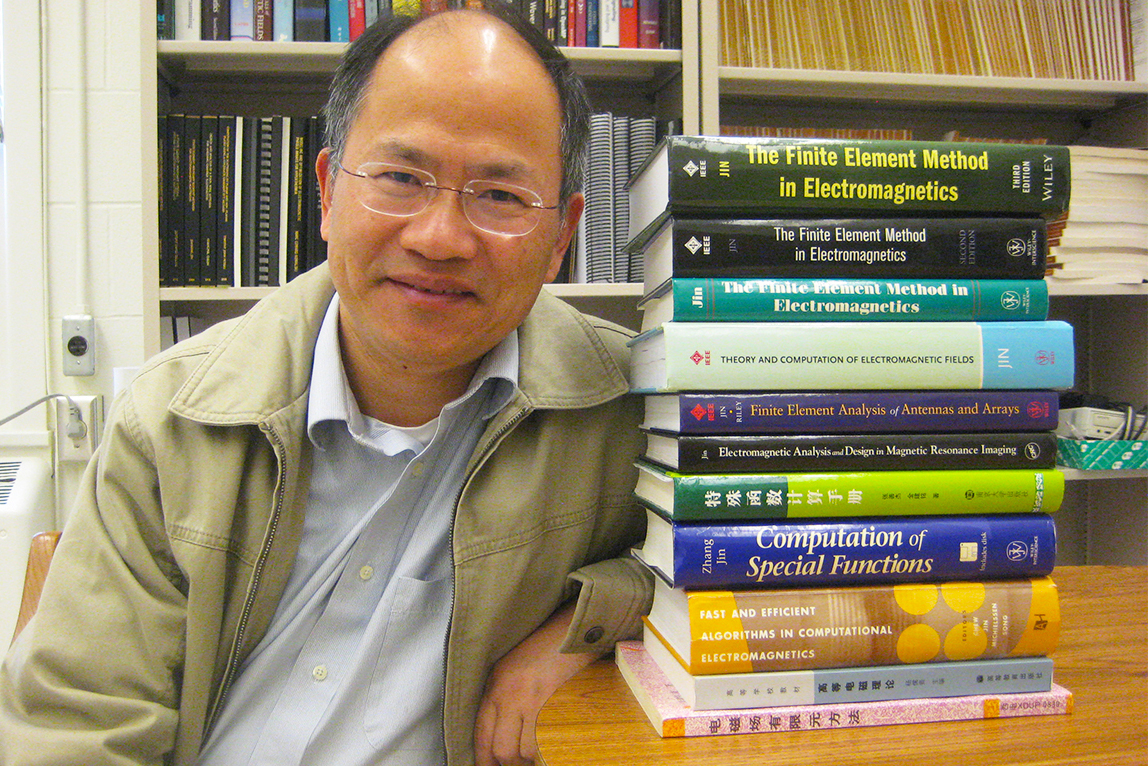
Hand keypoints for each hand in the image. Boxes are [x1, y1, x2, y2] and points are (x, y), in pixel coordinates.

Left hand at [474, 601, 599, 765]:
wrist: (571, 630)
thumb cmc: (543, 649)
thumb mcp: (509, 669)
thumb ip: (500, 700)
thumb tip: (497, 736)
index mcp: (495, 687)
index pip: (482, 736)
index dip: (484, 760)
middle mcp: (509, 695)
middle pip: (502, 750)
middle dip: (509, 764)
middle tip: (518, 763)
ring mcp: (532, 700)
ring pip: (524, 751)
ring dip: (530, 759)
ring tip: (535, 755)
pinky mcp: (554, 703)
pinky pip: (545, 742)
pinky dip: (546, 751)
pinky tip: (550, 746)